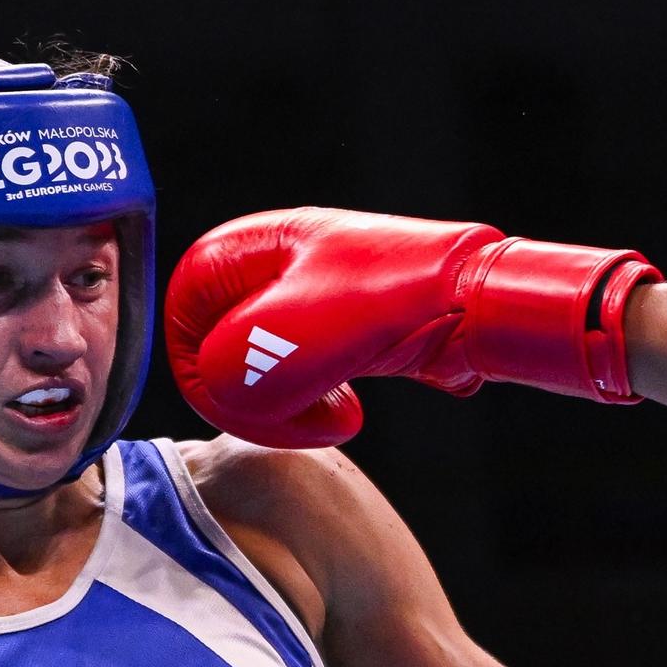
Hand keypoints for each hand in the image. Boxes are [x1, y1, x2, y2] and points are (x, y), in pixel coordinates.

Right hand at [166, 207, 657, 445]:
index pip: (184, 304)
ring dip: (289, 405)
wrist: (483, 308)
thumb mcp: (296, 337)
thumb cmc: (397, 301)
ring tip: (335, 418)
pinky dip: (322, 405)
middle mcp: (284, 268)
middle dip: (248, 394)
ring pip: (267, 366)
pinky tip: (355, 413)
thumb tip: (226, 399)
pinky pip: (311, 378)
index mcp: (258, 246)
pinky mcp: (353, 334)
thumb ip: (236, 371)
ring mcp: (319, 302)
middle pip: (224, 341)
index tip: (231, 400)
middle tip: (287, 420)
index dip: (194, 362)